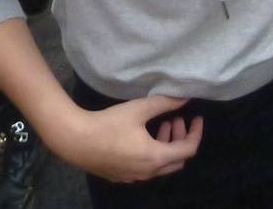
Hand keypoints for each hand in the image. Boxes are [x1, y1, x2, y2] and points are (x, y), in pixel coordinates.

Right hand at [52, 96, 202, 183]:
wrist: (76, 141)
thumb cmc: (109, 124)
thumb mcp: (139, 109)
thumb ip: (165, 102)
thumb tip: (186, 96)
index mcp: (155, 157)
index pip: (188, 150)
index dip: (196, 133)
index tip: (196, 118)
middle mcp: (147, 172)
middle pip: (176, 160)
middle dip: (180, 139)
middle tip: (176, 119)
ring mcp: (133, 177)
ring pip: (160, 165)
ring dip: (166, 145)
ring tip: (162, 124)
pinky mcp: (121, 176)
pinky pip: (146, 168)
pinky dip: (153, 153)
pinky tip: (143, 137)